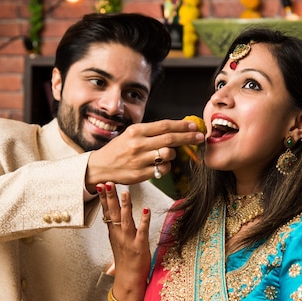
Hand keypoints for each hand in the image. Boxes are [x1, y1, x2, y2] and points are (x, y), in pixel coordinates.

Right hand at [86, 119, 204, 187]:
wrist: (101, 167)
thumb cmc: (120, 148)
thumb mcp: (131, 134)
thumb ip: (152, 131)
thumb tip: (176, 128)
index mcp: (136, 131)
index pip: (164, 126)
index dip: (182, 125)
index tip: (194, 126)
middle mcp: (137, 144)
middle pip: (170, 139)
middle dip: (188, 137)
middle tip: (200, 137)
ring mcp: (139, 160)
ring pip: (168, 155)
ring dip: (174, 153)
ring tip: (168, 153)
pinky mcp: (141, 174)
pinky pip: (163, 169)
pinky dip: (166, 166)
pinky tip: (159, 164)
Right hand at [97, 182, 149, 299]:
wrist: (128, 280)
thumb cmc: (125, 259)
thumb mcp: (117, 240)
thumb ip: (115, 226)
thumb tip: (113, 213)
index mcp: (113, 232)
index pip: (107, 211)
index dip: (103, 198)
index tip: (100, 185)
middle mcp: (119, 234)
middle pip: (114, 213)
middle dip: (110, 198)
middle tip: (107, 183)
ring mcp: (129, 240)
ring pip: (126, 220)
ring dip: (125, 206)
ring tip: (125, 193)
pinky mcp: (139, 246)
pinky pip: (142, 232)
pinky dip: (144, 221)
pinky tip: (146, 210)